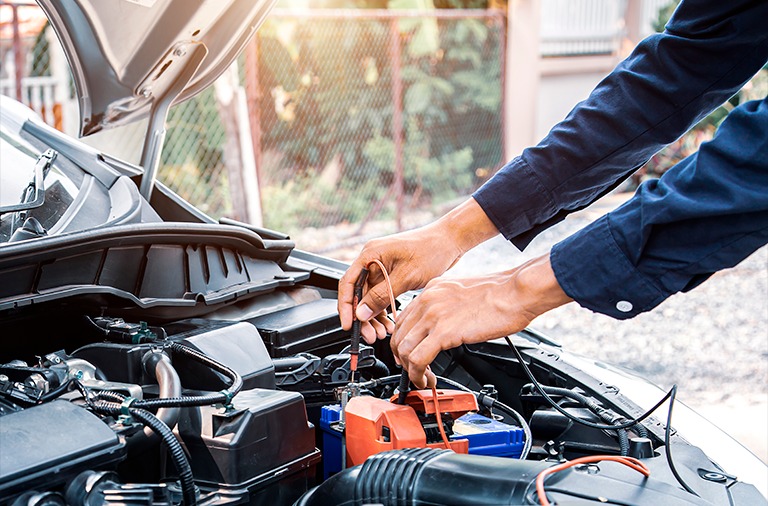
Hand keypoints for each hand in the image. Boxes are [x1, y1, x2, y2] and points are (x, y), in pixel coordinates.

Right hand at [338, 198, 499, 342]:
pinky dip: (383, 310)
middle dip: (363, 317)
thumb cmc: (432, 250)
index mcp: (370, 254)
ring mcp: (382, 268)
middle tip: (371, 335)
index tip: (348, 324)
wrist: (450, 241)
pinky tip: (389, 323)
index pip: (348, 283)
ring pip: (369, 298)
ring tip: (382, 333)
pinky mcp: (391, 275)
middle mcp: (372, 260)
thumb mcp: (406, 276)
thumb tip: (362, 312)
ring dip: (374, 317)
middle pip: (358, 294)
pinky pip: (381, 296)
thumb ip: (382, 295)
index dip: (345, 306)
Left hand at [390, 253, 572, 387]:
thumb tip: (444, 325)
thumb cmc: (500, 293)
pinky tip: (426, 380)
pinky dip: (417, 375)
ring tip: (422, 380)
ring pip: (403, 349)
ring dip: (409, 370)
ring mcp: (433, 315)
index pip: (402, 319)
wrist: (516, 292)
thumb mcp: (462, 293)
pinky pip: (418, 359)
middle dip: (401, 359)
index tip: (408, 355)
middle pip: (398, 335)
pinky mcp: (444, 332)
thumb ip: (447, 307)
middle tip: (412, 371)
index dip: (402, 342)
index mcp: (431, 290)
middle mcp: (427, 300)